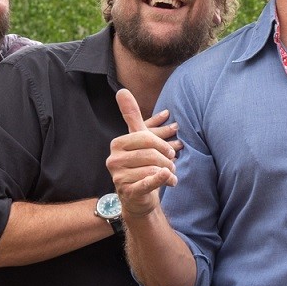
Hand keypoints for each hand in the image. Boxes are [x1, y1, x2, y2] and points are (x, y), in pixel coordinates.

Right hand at [106, 89, 181, 217]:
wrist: (138, 195)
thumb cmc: (140, 165)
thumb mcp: (137, 139)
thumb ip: (131, 116)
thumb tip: (122, 90)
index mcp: (117, 144)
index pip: (145, 138)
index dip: (162, 144)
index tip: (171, 151)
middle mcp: (113, 160)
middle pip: (150, 154)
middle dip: (166, 159)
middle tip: (172, 165)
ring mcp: (118, 177)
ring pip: (152, 168)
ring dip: (167, 171)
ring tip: (170, 175)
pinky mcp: (127, 191)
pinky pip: (148, 183)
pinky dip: (161, 180)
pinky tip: (169, 179)